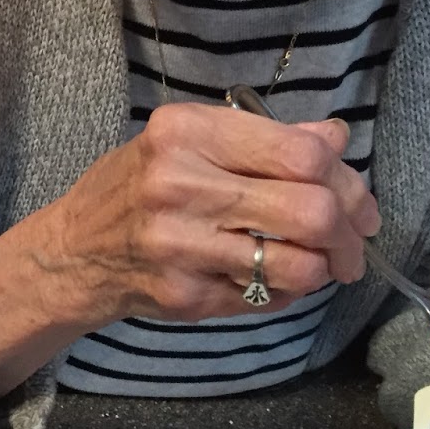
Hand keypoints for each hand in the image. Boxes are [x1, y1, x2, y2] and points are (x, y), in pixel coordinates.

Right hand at [29, 103, 376, 325]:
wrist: (73, 250)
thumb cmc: (138, 189)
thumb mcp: (190, 143)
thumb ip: (265, 139)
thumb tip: (335, 137)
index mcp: (186, 132)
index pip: (302, 153)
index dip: (348, 179)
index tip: (356, 200)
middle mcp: (180, 183)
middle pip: (312, 209)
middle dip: (350, 232)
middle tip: (354, 242)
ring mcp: (180, 244)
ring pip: (300, 264)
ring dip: (325, 268)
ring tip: (320, 264)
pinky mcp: (184, 294)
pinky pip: (268, 296)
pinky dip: (286, 290)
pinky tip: (271, 277)